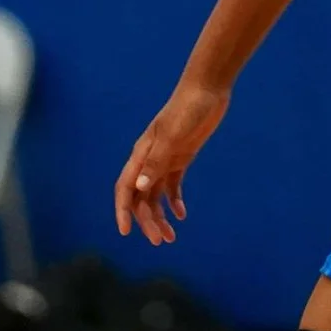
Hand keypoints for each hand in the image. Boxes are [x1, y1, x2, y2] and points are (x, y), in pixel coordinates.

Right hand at [114, 82, 230, 244]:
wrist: (207, 89)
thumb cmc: (188, 109)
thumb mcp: (173, 136)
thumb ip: (156, 162)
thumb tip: (140, 188)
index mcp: (142, 153)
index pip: (125, 188)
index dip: (122, 211)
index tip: (125, 232)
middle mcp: (149, 158)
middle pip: (141, 197)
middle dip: (147, 221)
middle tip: (160, 241)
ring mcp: (165, 158)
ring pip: (155, 194)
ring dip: (160, 216)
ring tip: (170, 237)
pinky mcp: (182, 156)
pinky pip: (172, 184)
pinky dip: (175, 200)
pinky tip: (182, 215)